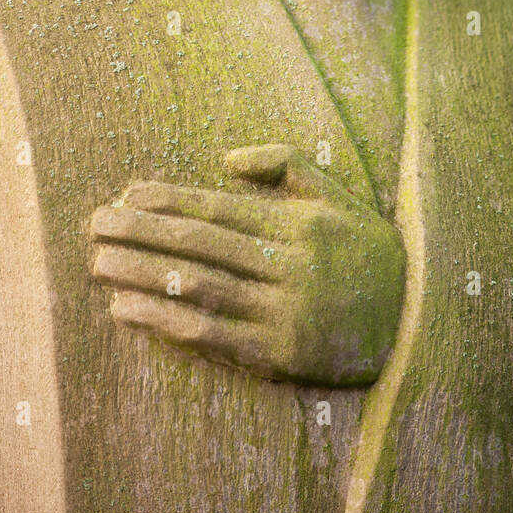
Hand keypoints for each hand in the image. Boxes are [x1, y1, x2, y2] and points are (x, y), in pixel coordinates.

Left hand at [89, 143, 405, 386]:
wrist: (417, 326)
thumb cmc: (367, 253)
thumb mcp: (339, 197)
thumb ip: (286, 165)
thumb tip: (226, 158)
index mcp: (299, 226)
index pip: (220, 209)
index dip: (170, 201)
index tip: (127, 194)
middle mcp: (288, 266)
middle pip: (201, 245)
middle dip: (141, 232)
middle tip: (95, 223)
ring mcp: (281, 313)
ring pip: (198, 288)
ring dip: (142, 274)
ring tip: (99, 262)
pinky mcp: (276, 355)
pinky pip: (210, 335)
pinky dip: (164, 321)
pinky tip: (127, 310)